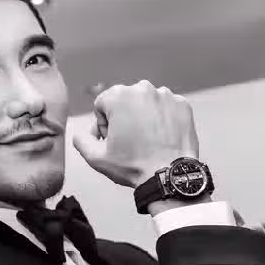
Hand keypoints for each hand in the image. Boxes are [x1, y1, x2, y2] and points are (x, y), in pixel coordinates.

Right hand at [72, 80, 198, 187]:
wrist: (169, 175)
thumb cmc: (134, 166)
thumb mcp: (96, 158)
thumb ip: (81, 141)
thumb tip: (81, 134)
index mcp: (119, 96)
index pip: (103, 105)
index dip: (103, 124)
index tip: (112, 139)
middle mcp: (143, 89)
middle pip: (125, 101)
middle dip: (124, 118)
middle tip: (130, 141)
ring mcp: (165, 96)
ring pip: (147, 103)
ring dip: (144, 117)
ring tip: (147, 140)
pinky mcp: (182, 105)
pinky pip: (166, 108)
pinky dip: (163, 119)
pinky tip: (161, 137)